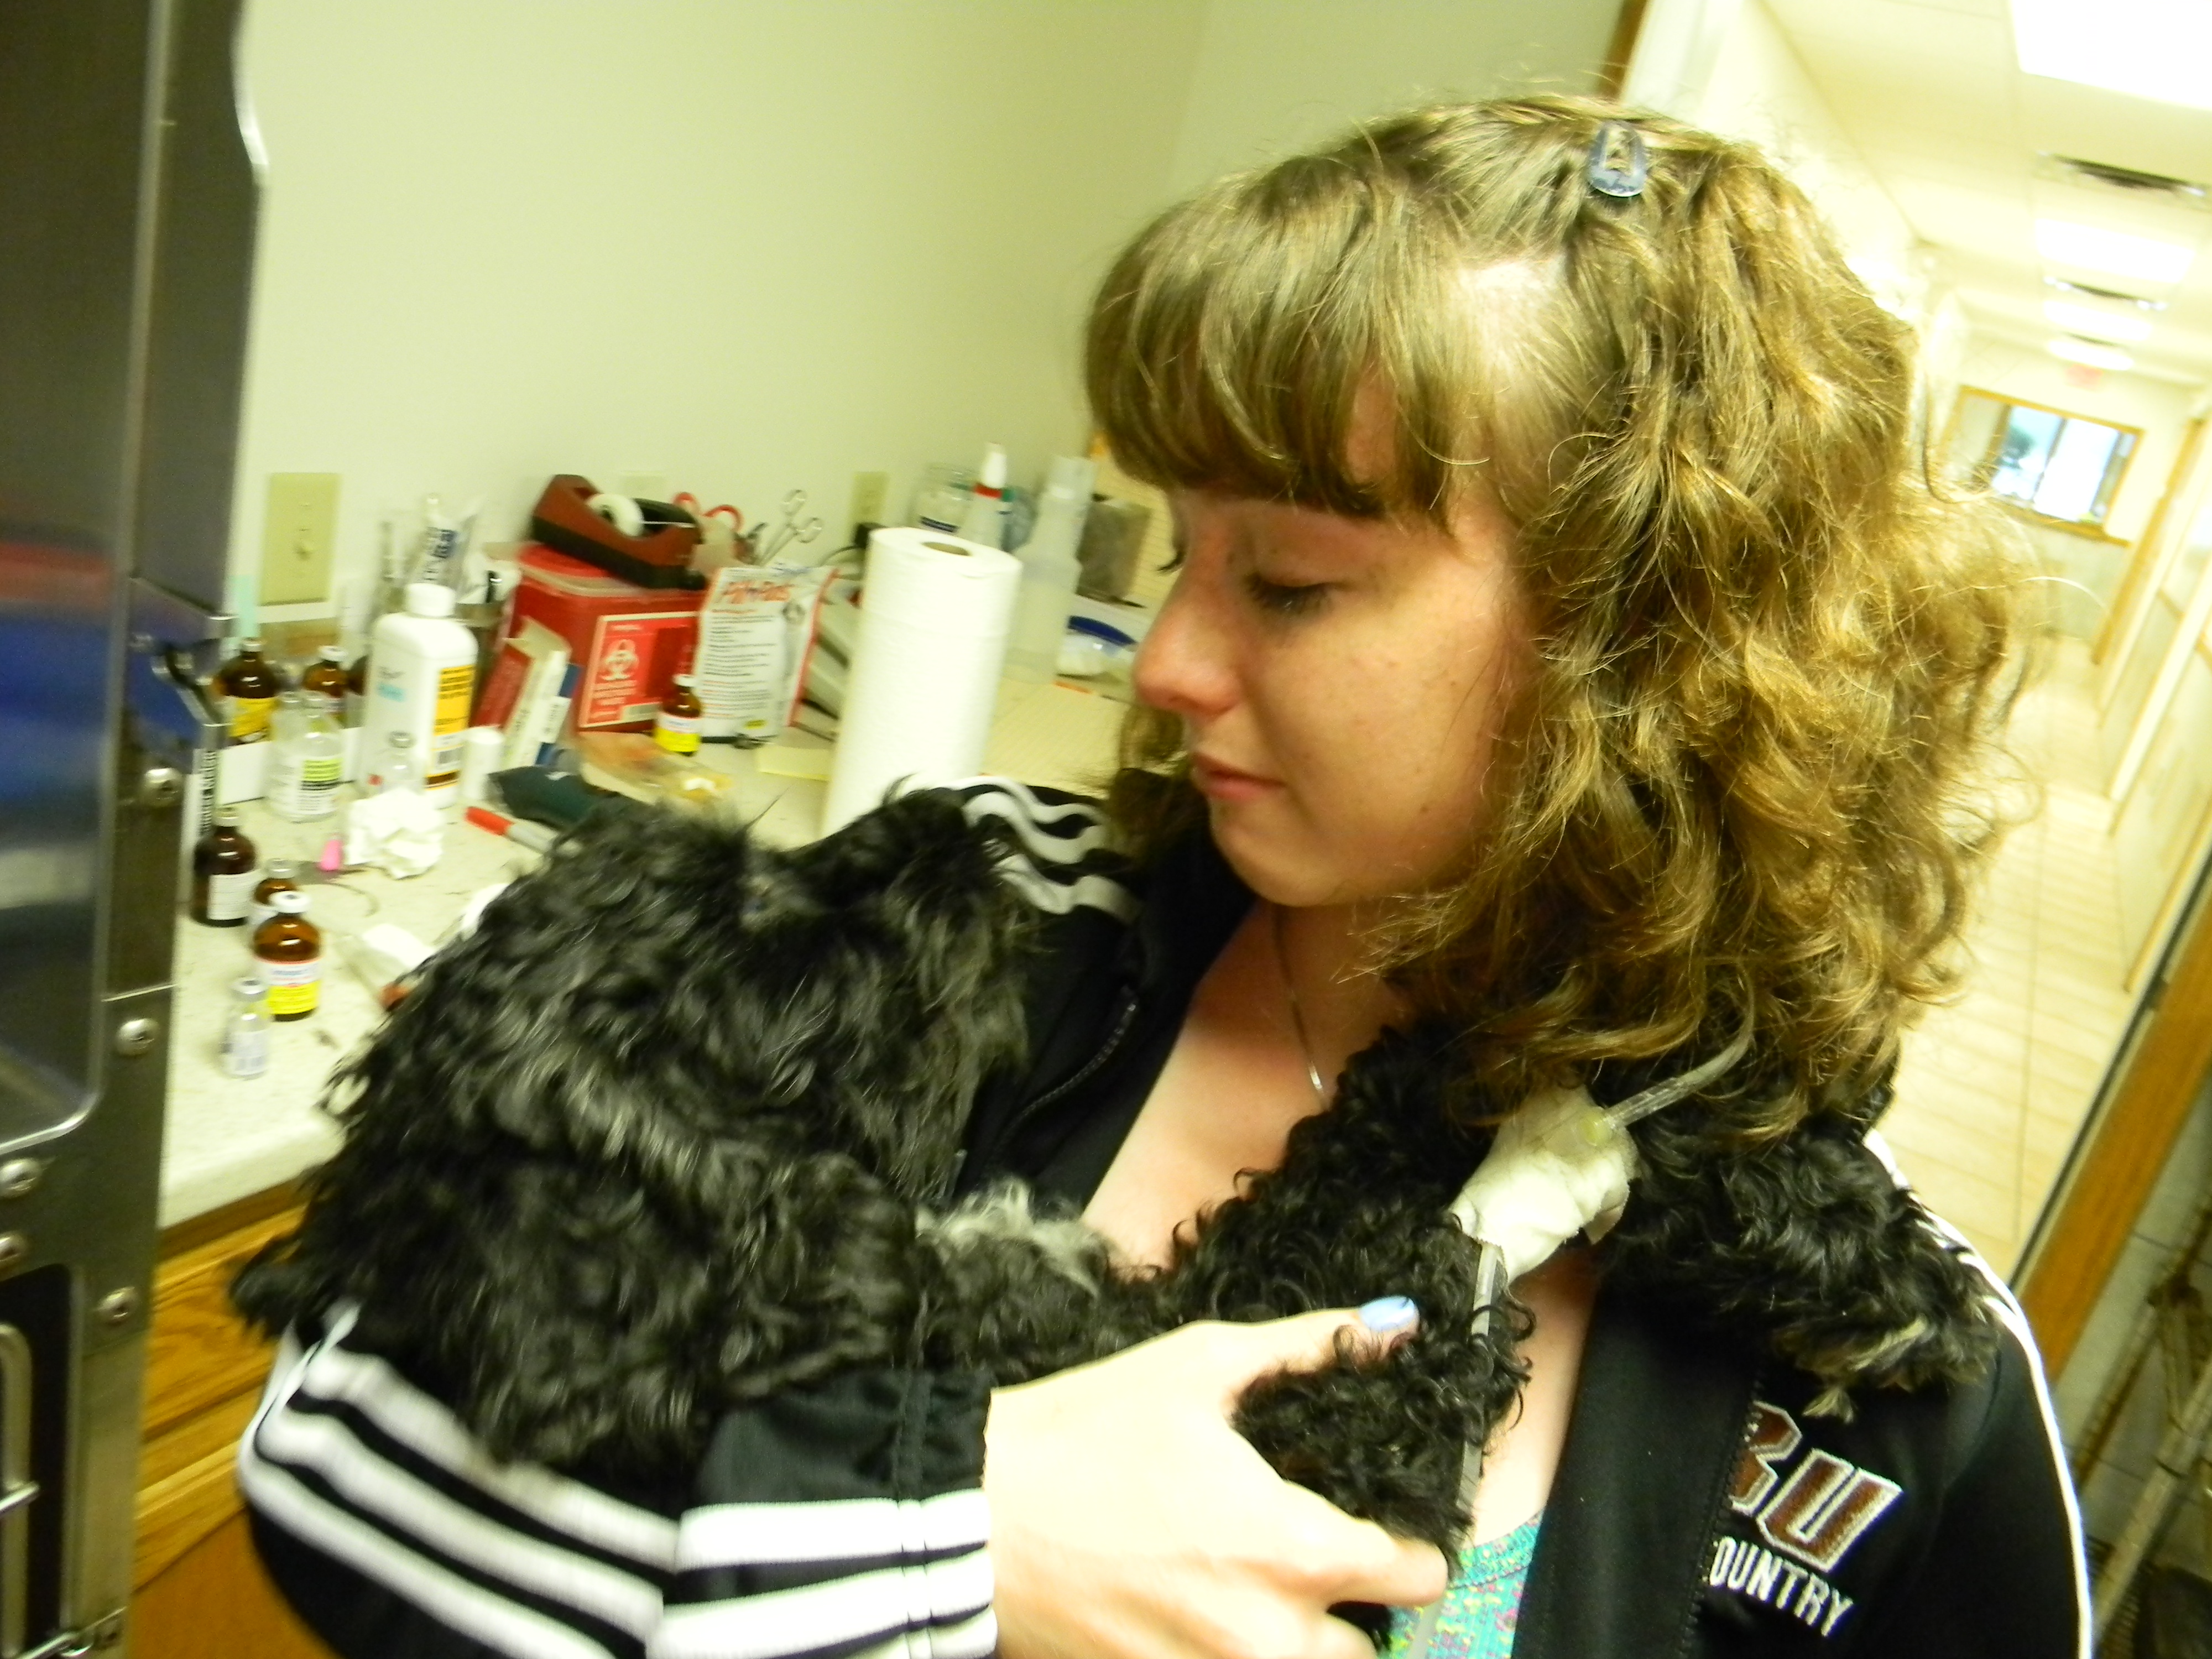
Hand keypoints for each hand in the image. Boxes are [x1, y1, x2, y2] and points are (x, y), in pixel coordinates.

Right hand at [984, 1306, 1447, 1658]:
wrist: (972, 1515)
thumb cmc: (1082, 1433)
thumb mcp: (1200, 1364)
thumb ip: (1309, 1346)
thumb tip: (1394, 1323)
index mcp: (1292, 1548)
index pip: (1416, 1577)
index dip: (1413, 1547)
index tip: (1387, 1530)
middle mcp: (1267, 1635)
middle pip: (1365, 1645)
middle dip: (1346, 1602)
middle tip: (1303, 1556)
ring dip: (1294, 1637)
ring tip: (1246, 1586)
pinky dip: (1228, 1652)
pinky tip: (1194, 1608)